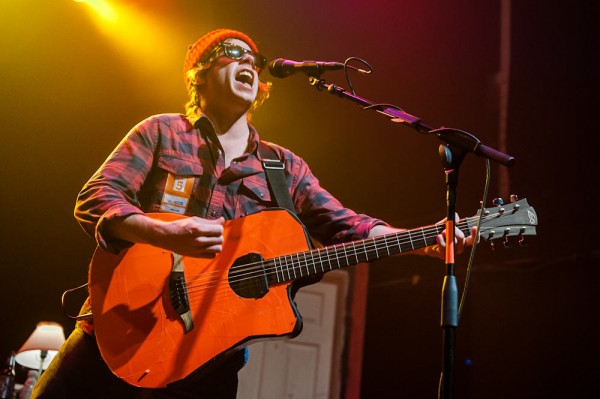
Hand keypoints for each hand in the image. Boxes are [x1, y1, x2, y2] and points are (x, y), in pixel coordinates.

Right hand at [106, 214, 224, 257]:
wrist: (166, 236)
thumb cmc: (179, 226)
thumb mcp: (194, 220)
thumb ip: (209, 221)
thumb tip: (222, 220)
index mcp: (197, 229)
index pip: (218, 230)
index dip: (219, 228)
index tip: (216, 227)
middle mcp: (198, 240)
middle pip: (219, 239)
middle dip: (218, 235)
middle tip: (213, 233)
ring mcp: (197, 249)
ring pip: (217, 249)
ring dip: (216, 244)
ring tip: (211, 240)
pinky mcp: (195, 255)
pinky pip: (211, 256)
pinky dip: (212, 252)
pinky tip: (207, 247)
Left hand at [425, 214, 478, 259]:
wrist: (426, 241)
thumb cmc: (438, 232)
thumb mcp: (443, 224)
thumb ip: (450, 220)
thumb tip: (456, 218)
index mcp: (462, 240)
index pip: (473, 240)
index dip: (476, 235)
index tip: (474, 227)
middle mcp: (459, 247)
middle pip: (462, 241)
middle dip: (457, 233)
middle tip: (450, 227)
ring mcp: (451, 252)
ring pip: (453, 245)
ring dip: (448, 237)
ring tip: (442, 231)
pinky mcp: (443, 256)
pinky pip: (444, 249)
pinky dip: (441, 242)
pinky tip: (438, 237)